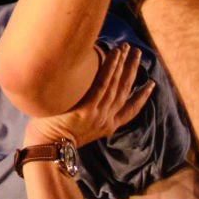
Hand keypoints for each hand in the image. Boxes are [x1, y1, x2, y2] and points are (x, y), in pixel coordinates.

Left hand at [24, 43, 154, 148]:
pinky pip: (102, 83)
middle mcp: (106, 120)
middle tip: (137, 53)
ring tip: (126, 47)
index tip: (151, 84)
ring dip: (123, 64)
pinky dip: (110, 68)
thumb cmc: (55, 138)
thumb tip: (81, 96)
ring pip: (115, 84)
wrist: (48, 150)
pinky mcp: (87, 109)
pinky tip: (114, 54)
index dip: (142, 97)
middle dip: (132, 70)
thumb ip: (86, 115)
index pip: (130, 110)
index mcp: (107, 126)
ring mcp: (98, 114)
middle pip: (124, 90)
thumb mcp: (80, 129)